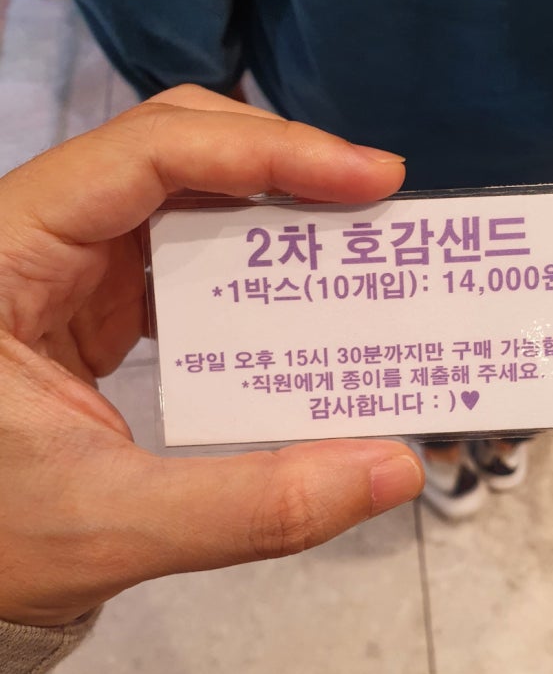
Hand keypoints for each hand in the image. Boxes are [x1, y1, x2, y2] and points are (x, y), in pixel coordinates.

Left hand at [0, 85, 422, 626]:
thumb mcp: (113, 524)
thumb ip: (254, 505)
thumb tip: (394, 467)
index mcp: (6, 254)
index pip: (146, 154)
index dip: (266, 151)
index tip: (367, 178)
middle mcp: (33, 234)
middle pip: (170, 149)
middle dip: (279, 165)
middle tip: (374, 200)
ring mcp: (64, 262)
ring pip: (180, 192)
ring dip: (269, 208)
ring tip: (350, 240)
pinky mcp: (91, 297)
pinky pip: (179, 251)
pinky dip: (246, 263)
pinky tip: (296, 291)